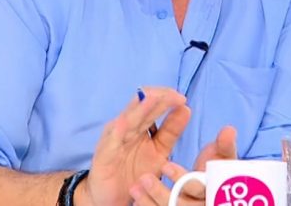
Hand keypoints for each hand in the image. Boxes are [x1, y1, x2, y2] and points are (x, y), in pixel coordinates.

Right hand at [77, 86, 190, 205]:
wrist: (113, 196)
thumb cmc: (134, 170)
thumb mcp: (159, 151)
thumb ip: (171, 131)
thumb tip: (186, 108)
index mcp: (139, 124)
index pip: (152, 102)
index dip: (166, 97)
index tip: (182, 99)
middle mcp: (125, 127)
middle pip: (141, 106)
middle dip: (158, 98)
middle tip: (175, 96)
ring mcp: (113, 139)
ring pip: (127, 119)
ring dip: (139, 108)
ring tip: (152, 98)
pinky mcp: (104, 154)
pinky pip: (111, 141)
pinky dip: (118, 130)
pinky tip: (125, 123)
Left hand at [129, 125, 238, 205]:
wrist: (209, 189)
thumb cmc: (215, 168)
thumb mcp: (222, 156)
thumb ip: (225, 145)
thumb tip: (229, 130)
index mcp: (215, 190)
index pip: (199, 190)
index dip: (182, 179)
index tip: (165, 165)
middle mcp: (203, 204)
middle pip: (183, 205)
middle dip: (162, 192)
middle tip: (144, 178)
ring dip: (151, 199)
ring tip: (136, 186)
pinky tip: (136, 198)